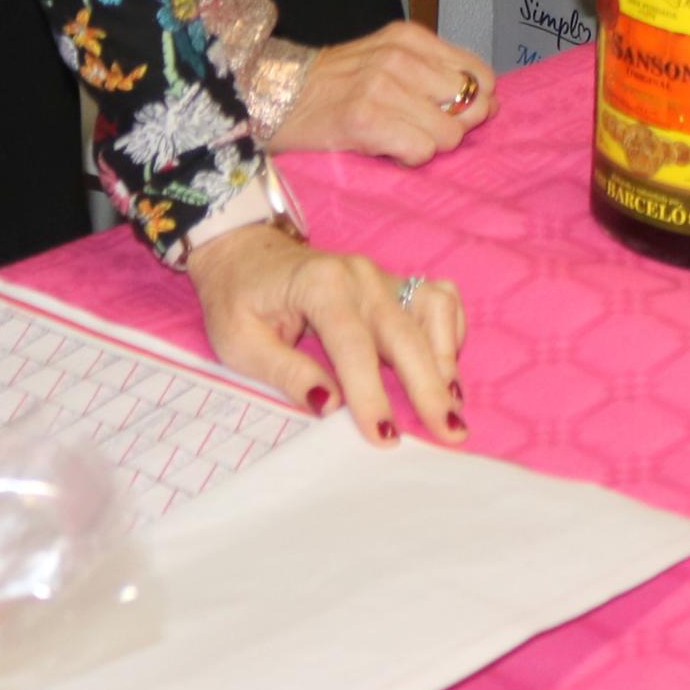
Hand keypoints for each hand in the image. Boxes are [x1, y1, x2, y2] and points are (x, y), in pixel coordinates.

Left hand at [188, 225, 466, 446]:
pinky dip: (448, 332)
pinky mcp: (392, 284)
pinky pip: (438, 299)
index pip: (353, 345)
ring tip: (452, 403)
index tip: (385, 436)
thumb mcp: (240, 343)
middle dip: (429, 385)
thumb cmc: (238, 300)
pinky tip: (445, 367)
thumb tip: (329, 405)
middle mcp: (359, 275)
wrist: (244, 253)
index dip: (371, 393)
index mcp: (320, 285)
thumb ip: (287, 372)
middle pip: (405, 331)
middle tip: (449, 431)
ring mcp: (381, 276)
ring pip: (432, 309)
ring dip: (446, 356)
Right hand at [264, 21, 491, 161]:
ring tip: (397, 137)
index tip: (451, 114)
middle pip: (471, 105)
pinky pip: (421, 151)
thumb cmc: (334, 85)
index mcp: (410, 38)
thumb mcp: (387, 60)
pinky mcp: (366, 119)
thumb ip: (435, 73)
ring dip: (428, 145)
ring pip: (449, 133)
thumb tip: (490, 102)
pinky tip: (384, 148)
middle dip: (454, 125)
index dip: (475, 102)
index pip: (479, 74)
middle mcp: (400, 56)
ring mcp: (382, 86)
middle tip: (420, 129)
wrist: (275, 96)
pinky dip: (409, 158)